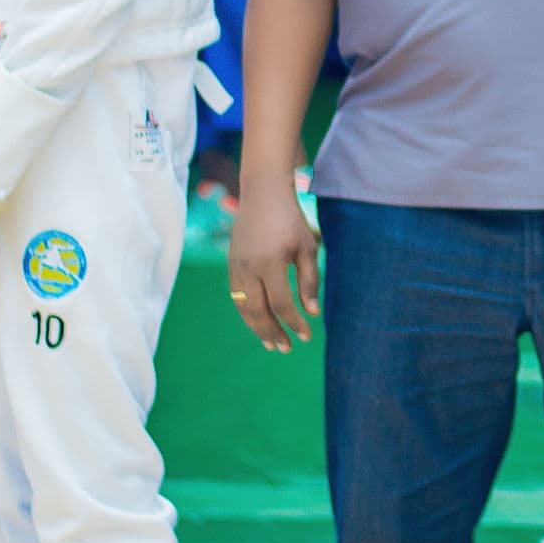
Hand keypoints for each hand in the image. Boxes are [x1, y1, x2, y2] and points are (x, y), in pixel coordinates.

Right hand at [228, 175, 323, 348]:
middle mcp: (248, 269)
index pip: (281, 304)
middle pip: (257, 312)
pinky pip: (236, 296)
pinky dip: (247, 313)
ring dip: (257, 328)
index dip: (294, 323)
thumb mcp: (307, 248)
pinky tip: (260, 321)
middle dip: (272, 333)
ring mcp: (235, 268)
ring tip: (271, 344)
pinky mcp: (231, 265)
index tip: (307, 335)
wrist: (262, 194)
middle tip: (286, 348)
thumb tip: (312, 313)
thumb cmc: (291, 220)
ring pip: (242, 307)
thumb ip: (309, 281)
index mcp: (269, 264)